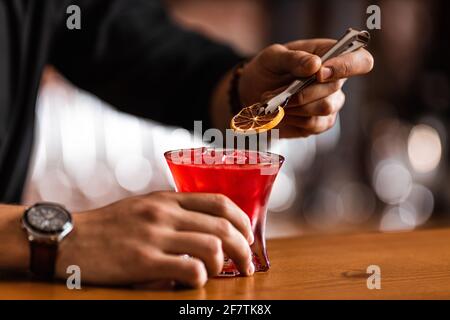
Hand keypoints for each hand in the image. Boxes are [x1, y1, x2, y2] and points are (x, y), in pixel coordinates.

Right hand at [56, 191, 253, 287]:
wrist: (69, 238)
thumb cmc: (110, 225)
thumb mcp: (144, 206)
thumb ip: (174, 211)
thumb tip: (207, 226)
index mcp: (167, 199)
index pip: (219, 202)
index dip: (242, 220)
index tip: (248, 236)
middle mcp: (165, 214)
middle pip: (222, 227)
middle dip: (243, 247)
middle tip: (247, 263)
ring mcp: (155, 236)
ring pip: (212, 247)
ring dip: (224, 264)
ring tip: (220, 272)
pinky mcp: (143, 261)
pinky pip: (189, 269)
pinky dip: (200, 277)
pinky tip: (194, 280)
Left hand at [239, 39, 373, 137]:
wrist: (253, 94)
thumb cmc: (267, 70)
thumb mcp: (273, 57)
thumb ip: (293, 58)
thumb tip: (315, 65)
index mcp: (331, 55)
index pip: (360, 61)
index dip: (347, 67)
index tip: (319, 73)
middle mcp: (336, 80)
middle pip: (335, 89)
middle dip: (303, 92)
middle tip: (277, 92)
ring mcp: (330, 103)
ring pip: (324, 108)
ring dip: (296, 106)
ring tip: (276, 102)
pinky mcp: (320, 123)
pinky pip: (314, 125)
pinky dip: (294, 119)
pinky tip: (283, 112)